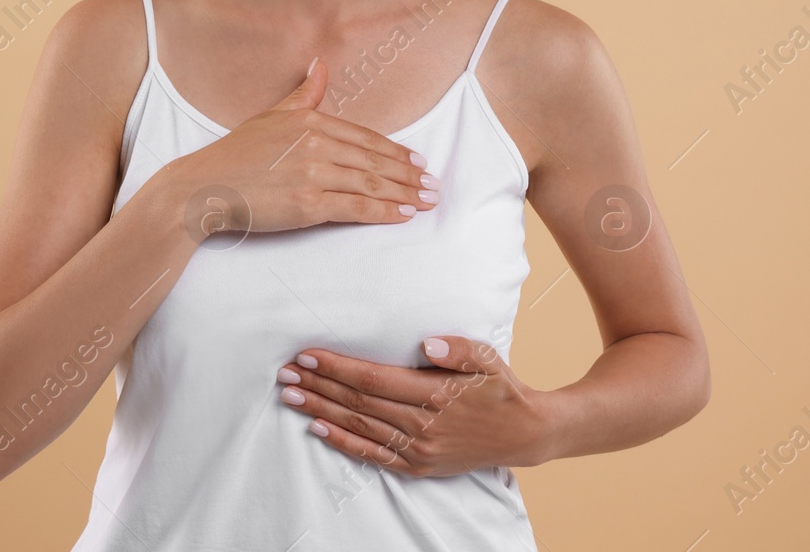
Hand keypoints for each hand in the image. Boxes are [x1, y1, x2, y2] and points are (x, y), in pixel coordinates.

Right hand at [182, 56, 439, 233]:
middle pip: (374, 161)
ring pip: (371, 184)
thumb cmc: (235, 154)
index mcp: (310, 121)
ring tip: (426, 201)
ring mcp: (314, 174)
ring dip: (405, 194)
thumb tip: (320, 65)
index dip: (396, 151)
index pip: (365, 137)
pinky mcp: (309, 205)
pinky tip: (403, 215)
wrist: (204, 187)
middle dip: (409, 175)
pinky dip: (384, 212)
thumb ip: (304, 95)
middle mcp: (316, 144)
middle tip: (433, 185)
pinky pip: (356, 208)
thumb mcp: (270, 116)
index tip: (418, 162)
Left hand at [276, 336, 553, 474]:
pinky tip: (318, 429)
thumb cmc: (501, 387)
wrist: (525, 434)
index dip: (337, 367)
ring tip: (291, 396)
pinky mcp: (418, 466)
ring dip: (321, 410)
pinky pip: (373, 454)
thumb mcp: (487, 358)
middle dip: (318, 385)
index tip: (307, 354)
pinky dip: (343, 442)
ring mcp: (419, 449)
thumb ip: (457, 348)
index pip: (373, 379)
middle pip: (358, 402)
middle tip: (285, 372)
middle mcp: (423, 424)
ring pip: (360, 426)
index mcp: (435, 394)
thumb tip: (426, 343)